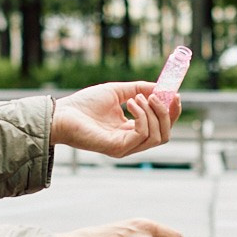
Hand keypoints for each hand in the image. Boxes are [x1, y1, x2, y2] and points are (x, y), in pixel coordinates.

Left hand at [52, 81, 180, 158]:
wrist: (62, 113)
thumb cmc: (84, 104)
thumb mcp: (117, 91)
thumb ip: (139, 89)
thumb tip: (161, 87)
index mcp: (131, 130)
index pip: (161, 127)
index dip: (172, 112)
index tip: (175, 94)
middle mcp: (131, 142)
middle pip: (165, 134)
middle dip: (168, 113)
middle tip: (160, 95)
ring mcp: (126, 148)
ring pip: (157, 136)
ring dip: (153, 113)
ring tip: (138, 97)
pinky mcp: (118, 149)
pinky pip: (143, 134)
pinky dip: (142, 116)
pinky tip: (131, 103)